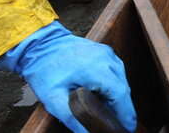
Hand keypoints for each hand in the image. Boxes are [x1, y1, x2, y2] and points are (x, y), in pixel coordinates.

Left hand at [0, 22, 135, 132]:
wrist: (40, 44)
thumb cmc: (44, 70)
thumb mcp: (52, 98)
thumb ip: (72, 118)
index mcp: (96, 69)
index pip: (120, 94)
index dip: (126, 113)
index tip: (128, 127)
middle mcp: (107, 59)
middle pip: (123, 88)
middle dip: (123, 107)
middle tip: (119, 124)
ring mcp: (108, 53)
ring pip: (122, 79)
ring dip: (119, 96)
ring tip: (112, 111)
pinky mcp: (105, 52)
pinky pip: (116, 71)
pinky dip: (114, 84)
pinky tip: (106, 94)